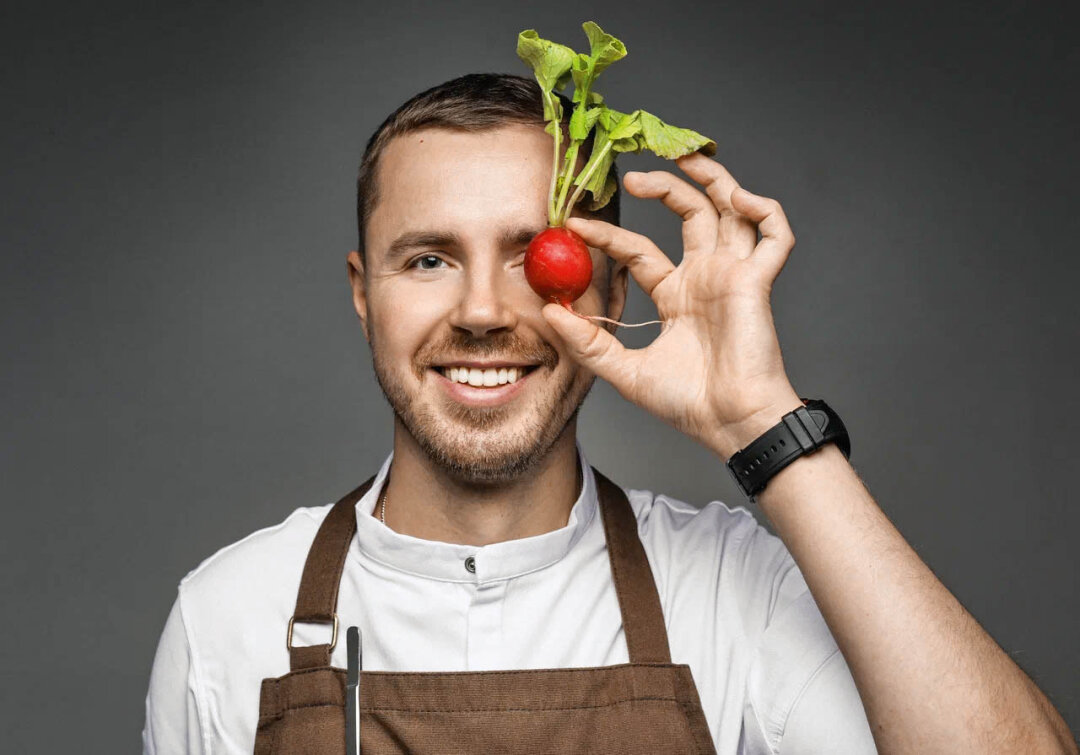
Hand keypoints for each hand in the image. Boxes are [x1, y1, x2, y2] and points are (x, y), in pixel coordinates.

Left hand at [542, 152, 804, 460]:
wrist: (729, 425)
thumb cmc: (688, 404)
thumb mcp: (623, 371)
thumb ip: (588, 342)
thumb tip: (550, 311)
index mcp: (677, 295)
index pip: (639, 249)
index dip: (609, 234)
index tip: (575, 224)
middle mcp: (705, 278)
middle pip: (691, 213)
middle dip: (665, 186)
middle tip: (632, 175)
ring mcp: (733, 276)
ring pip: (732, 209)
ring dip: (713, 178)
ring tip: (684, 157)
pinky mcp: (758, 281)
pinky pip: (775, 233)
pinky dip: (763, 209)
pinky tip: (737, 198)